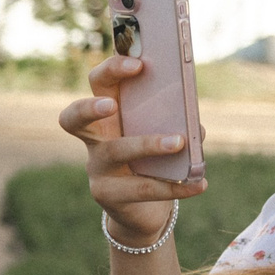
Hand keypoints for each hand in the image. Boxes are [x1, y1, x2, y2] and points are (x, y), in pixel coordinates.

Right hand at [57, 55, 206, 242]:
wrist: (143, 209)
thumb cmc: (154, 162)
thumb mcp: (163, 135)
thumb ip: (176, 124)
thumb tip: (194, 126)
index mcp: (109, 115)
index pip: (98, 85)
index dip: (111, 71)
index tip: (137, 64)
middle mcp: (95, 139)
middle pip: (75, 117)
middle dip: (90, 107)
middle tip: (111, 105)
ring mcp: (97, 169)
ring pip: (114, 151)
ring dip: (147, 144)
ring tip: (179, 142)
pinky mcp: (108, 195)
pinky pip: (141, 189)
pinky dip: (174, 186)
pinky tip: (199, 184)